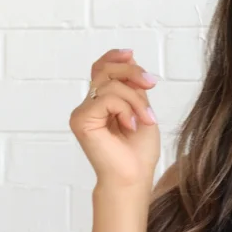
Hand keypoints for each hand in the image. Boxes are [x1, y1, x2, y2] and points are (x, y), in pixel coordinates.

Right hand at [69, 48, 161, 188]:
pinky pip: (107, 99)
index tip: (131, 54)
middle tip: (151, 85)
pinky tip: (130, 126)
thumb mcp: (142, 109)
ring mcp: (82, 112)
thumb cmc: (139, 152)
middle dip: (132, 73)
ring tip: (144, 120)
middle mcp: (88, 105)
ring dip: (135, 100)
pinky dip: (126, 109)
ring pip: (110, 84)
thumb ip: (133, 87)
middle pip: (106, 70)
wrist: (134, 177)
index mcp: (101, 102)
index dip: (114, 57)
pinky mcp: (81, 120)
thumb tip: (130, 57)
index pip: (101, 69)